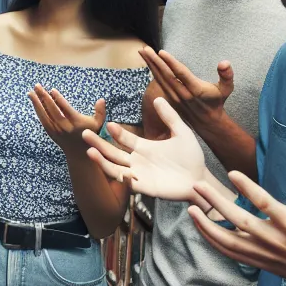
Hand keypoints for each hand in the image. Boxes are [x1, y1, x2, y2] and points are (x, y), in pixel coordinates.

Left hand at [29, 85, 105, 156]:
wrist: (79, 154)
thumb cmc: (89, 134)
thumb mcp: (98, 124)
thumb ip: (100, 111)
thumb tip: (101, 99)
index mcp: (76, 122)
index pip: (65, 109)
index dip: (58, 99)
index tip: (52, 90)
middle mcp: (65, 127)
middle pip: (52, 110)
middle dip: (44, 98)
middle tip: (37, 86)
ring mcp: (56, 130)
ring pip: (44, 115)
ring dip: (37, 103)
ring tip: (30, 92)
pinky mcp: (51, 133)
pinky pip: (43, 120)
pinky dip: (38, 111)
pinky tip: (34, 102)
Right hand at [81, 97, 207, 201]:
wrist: (201, 179)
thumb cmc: (192, 157)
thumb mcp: (181, 132)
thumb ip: (170, 116)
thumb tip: (158, 98)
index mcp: (144, 147)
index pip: (124, 139)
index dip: (116, 132)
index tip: (107, 123)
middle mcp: (138, 160)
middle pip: (112, 152)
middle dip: (98, 144)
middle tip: (84, 134)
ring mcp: (139, 174)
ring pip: (114, 167)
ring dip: (101, 160)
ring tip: (89, 152)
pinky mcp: (144, 188)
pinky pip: (127, 183)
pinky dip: (119, 177)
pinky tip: (115, 170)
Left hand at [141, 47, 233, 135]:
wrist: (207, 122)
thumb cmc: (217, 101)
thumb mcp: (227, 89)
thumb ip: (227, 76)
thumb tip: (224, 62)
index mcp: (196, 89)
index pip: (181, 74)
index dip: (171, 62)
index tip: (161, 52)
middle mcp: (183, 94)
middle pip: (166, 75)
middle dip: (155, 61)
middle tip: (145, 49)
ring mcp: (174, 97)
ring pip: (160, 79)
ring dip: (150, 65)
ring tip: (142, 52)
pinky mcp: (169, 99)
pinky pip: (159, 83)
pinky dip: (153, 72)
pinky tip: (148, 62)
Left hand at [188, 160, 285, 285]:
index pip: (264, 203)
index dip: (247, 188)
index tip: (231, 172)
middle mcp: (273, 238)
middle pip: (239, 220)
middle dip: (216, 203)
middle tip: (198, 186)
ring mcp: (263, 252)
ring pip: (228, 241)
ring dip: (207, 225)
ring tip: (191, 209)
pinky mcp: (257, 261)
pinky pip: (229, 252)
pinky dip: (213, 241)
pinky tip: (201, 228)